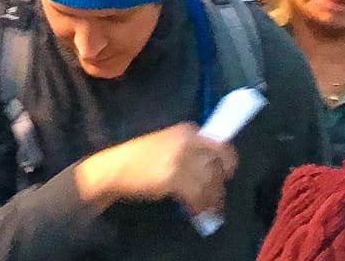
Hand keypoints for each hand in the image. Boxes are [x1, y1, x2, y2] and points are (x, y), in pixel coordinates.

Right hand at [75, 123, 235, 216]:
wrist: (116, 167)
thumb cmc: (139, 157)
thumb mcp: (167, 143)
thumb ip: (189, 149)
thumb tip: (211, 167)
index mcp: (186, 131)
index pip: (220, 145)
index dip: (229, 163)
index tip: (228, 175)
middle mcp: (186, 142)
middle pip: (217, 166)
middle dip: (220, 186)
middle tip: (218, 200)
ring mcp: (180, 160)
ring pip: (209, 183)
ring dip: (212, 200)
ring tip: (210, 211)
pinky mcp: (174, 178)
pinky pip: (196, 196)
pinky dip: (199, 207)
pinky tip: (197, 213)